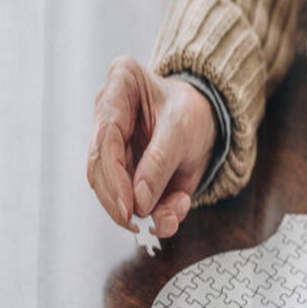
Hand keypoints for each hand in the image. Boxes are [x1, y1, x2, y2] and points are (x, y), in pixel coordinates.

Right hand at [87, 56, 217, 237]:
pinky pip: (130, 199)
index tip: (129, 206)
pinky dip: (152, 212)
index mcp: (121, 83)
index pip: (106, 137)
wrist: (207, 120)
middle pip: (99, 167)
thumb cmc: (192, 112)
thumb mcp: (183, 130)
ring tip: (167, 219)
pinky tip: (174, 210)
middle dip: (120, 201)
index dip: (114, 176)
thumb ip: (160, 163)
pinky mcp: (122, 171)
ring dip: (138, 211)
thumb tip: (139, 201)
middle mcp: (107, 115)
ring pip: (109, 189)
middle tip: (140, 224)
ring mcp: (111, 145)